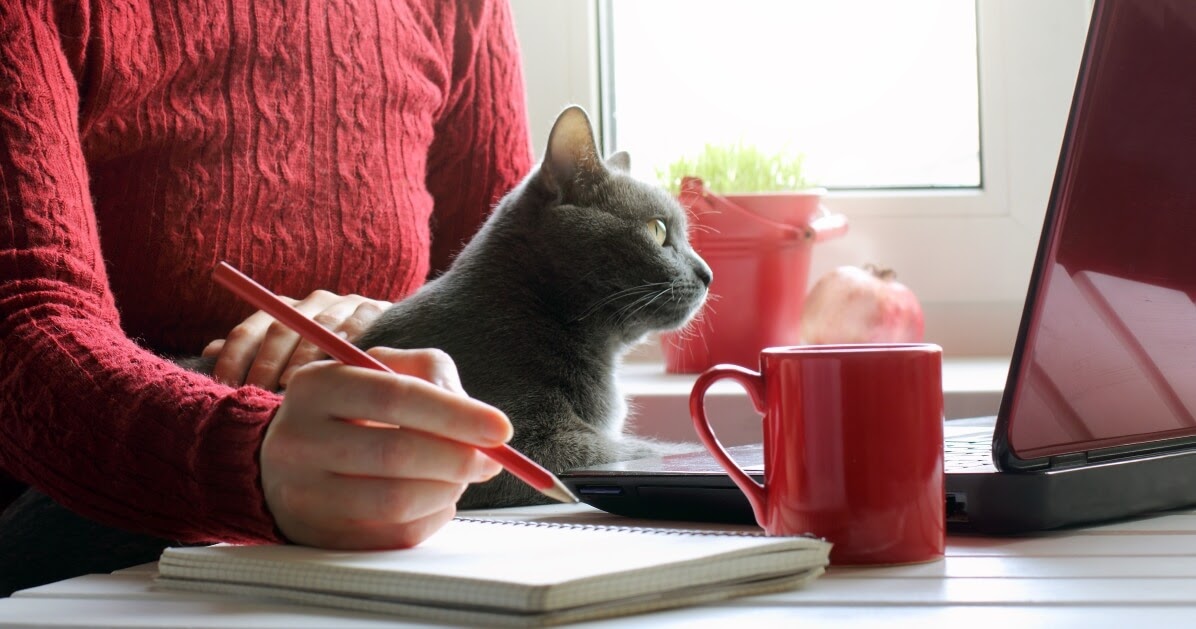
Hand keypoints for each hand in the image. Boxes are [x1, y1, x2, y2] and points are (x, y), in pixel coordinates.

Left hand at [202, 290, 390, 389]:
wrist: (391, 336)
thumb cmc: (328, 358)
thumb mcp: (286, 356)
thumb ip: (250, 353)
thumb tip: (208, 353)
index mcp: (282, 311)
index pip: (249, 330)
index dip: (234, 358)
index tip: (225, 387)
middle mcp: (310, 303)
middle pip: (281, 328)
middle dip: (266, 362)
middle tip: (257, 392)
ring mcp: (343, 303)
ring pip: (316, 328)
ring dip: (303, 358)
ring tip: (292, 386)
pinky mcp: (374, 309)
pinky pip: (358, 326)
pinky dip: (345, 346)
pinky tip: (337, 373)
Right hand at [259, 347, 511, 548]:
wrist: (289, 460)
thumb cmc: (353, 410)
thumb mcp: (384, 370)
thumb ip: (431, 375)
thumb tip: (475, 417)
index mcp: (316, 386)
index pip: (395, 398)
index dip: (456, 415)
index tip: (501, 429)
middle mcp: (298, 440)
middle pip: (396, 454)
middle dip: (459, 458)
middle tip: (491, 460)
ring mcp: (302, 494)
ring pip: (397, 501)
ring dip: (448, 490)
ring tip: (460, 476)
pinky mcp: (317, 536)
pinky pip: (393, 535)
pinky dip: (432, 517)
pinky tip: (433, 498)